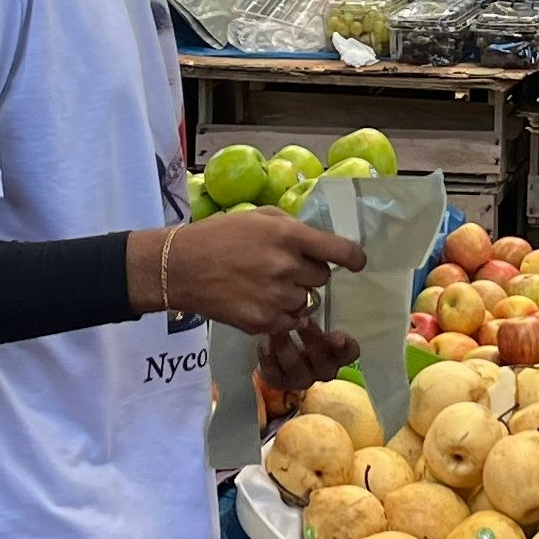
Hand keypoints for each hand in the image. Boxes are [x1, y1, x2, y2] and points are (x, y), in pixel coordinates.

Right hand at [158, 209, 359, 336]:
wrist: (181, 268)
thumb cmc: (219, 236)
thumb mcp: (258, 217)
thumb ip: (292, 227)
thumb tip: (318, 242)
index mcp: (288, 236)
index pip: (340, 251)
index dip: (354, 258)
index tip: (357, 263)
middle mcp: (286, 266)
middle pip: (322, 277)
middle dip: (308, 273)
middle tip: (283, 268)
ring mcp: (276, 297)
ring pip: (307, 300)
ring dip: (294, 294)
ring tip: (266, 285)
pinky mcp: (264, 321)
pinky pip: (290, 320)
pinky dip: (281, 314)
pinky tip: (259, 300)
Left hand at [259, 320, 357, 399]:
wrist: (275, 347)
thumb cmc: (297, 327)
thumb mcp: (308, 316)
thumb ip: (312, 312)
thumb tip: (308, 295)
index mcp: (336, 353)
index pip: (350, 353)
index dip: (346, 347)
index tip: (338, 336)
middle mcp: (323, 370)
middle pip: (323, 362)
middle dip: (311, 339)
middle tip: (300, 321)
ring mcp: (303, 379)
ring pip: (296, 368)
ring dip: (285, 346)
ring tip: (274, 330)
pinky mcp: (281, 384)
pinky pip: (275, 375)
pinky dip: (268, 359)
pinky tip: (263, 345)